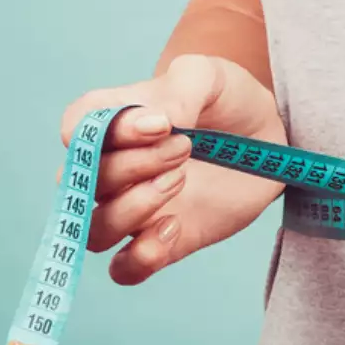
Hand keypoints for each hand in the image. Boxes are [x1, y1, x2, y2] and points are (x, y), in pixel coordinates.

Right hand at [59, 54, 286, 284]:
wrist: (269, 136)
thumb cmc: (228, 100)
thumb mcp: (209, 76)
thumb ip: (182, 86)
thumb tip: (161, 121)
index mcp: (113, 123)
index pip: (75, 129)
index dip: (105, 132)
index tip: (160, 124)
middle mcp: (113, 169)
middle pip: (81, 182)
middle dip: (132, 165)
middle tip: (185, 147)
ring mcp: (136, 209)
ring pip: (95, 230)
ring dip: (132, 209)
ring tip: (180, 180)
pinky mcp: (165, 241)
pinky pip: (127, 268)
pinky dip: (141, 257)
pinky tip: (176, 227)